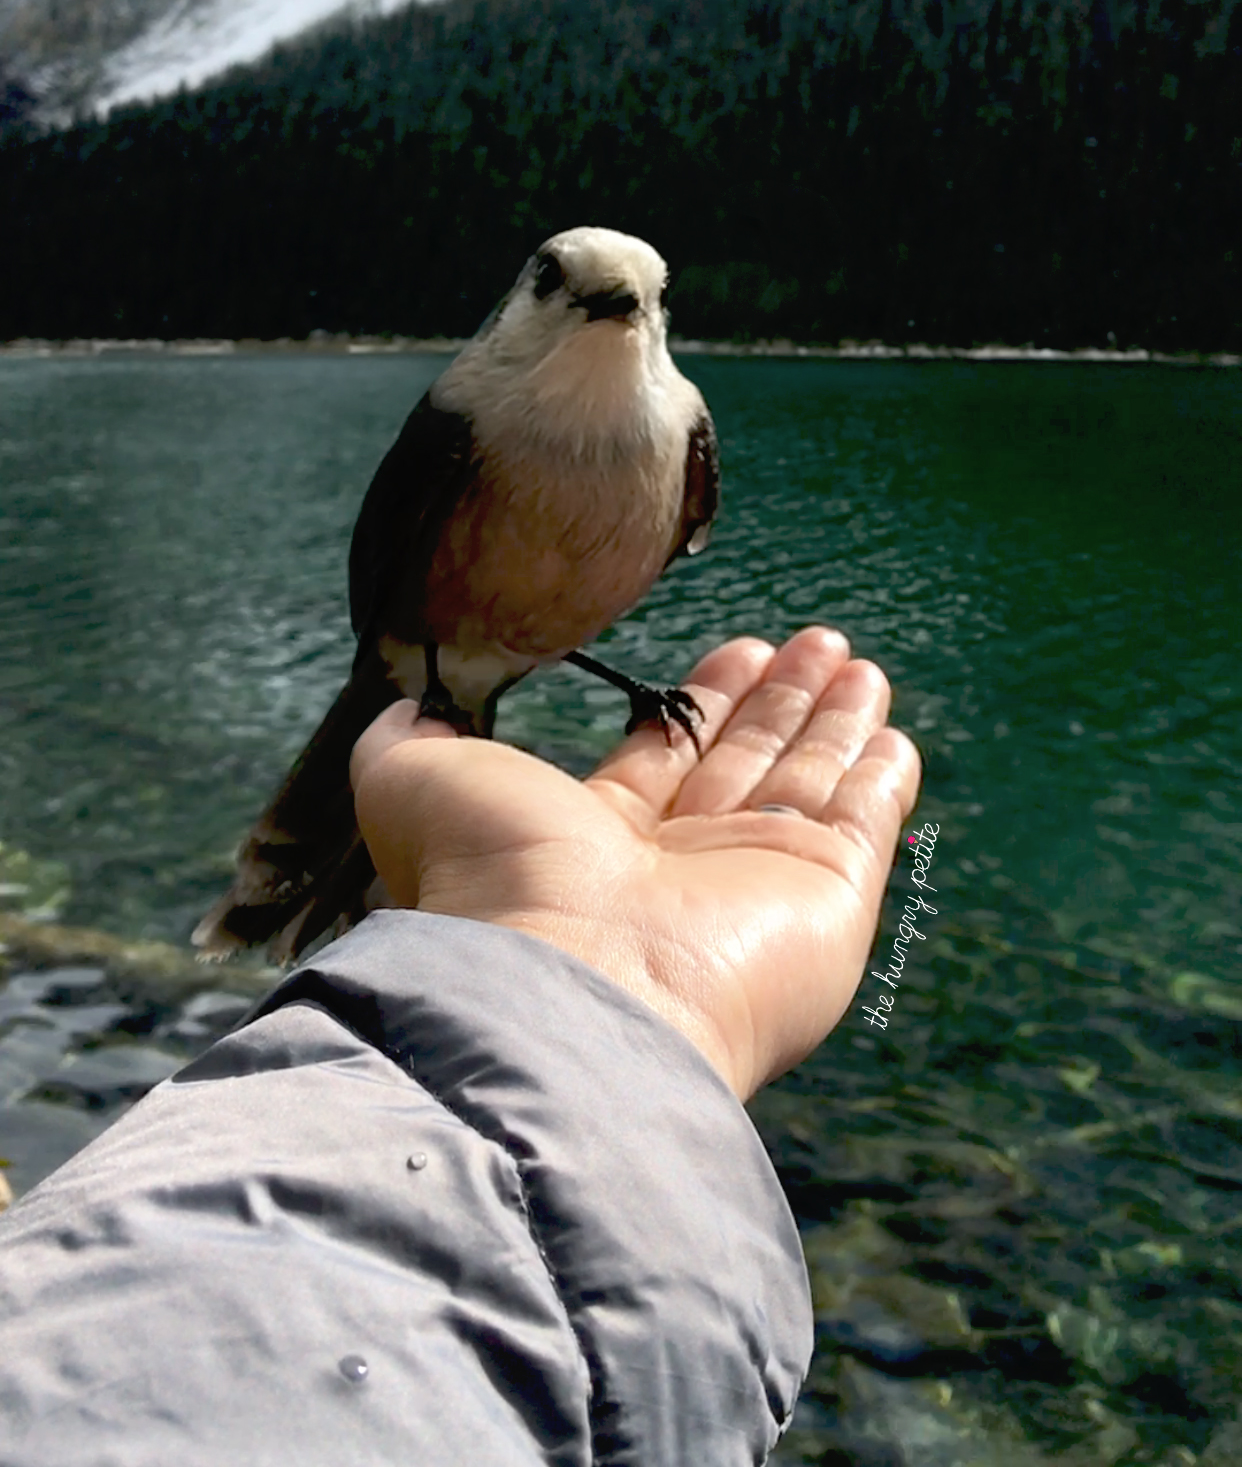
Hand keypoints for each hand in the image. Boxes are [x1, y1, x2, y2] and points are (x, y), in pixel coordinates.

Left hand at [350, 627, 919, 1100]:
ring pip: (807, 782)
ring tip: (853, 656)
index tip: (737, 649)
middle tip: (812, 640)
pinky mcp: (829, 896)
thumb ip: (405, 745)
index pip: (665, 761)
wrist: (575, 984)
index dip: (702, 704)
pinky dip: (882, 778)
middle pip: (745, 764)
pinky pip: (866, 823)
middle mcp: (683, 868)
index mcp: (599, 845)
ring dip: (832, 718)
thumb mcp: (415, 786)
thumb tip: (402, 708)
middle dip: (777, 700)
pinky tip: (892, 731)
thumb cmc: (492, 882)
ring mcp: (761, 885)